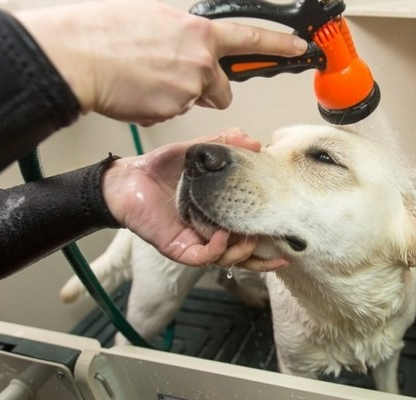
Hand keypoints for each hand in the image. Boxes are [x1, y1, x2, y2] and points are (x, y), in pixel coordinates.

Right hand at [14, 0, 307, 125]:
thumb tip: (189, 41)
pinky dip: (157, 106)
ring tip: (144, 80)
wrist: (78, 57)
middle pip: (221, 88)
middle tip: (177, 80)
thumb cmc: (105, 33)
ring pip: (192, 101)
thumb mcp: (153, 18)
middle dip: (207, 90)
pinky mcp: (171, 111)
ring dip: (176, 96)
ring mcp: (187, 89)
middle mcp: (199, 61)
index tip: (299, 46)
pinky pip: (170, 112)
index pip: (252, 37)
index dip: (279, 43)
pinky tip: (137, 91)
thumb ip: (181, 33)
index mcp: (198, 33)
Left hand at [101, 128, 288, 270]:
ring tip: (248, 234)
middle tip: (274, 235)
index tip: (288, 226)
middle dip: (262, 251)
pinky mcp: (179, 248)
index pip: (249, 230)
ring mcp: (196, 242)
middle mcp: (210, 232)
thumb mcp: (197, 153)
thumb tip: (252, 139)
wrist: (127, 178)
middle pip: (244, 254)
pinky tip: (222, 234)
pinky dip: (217, 249)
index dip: (269, 233)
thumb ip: (223, 144)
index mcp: (219, 214)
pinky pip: (204, 257)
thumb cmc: (159, 168)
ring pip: (228, 259)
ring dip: (242, 250)